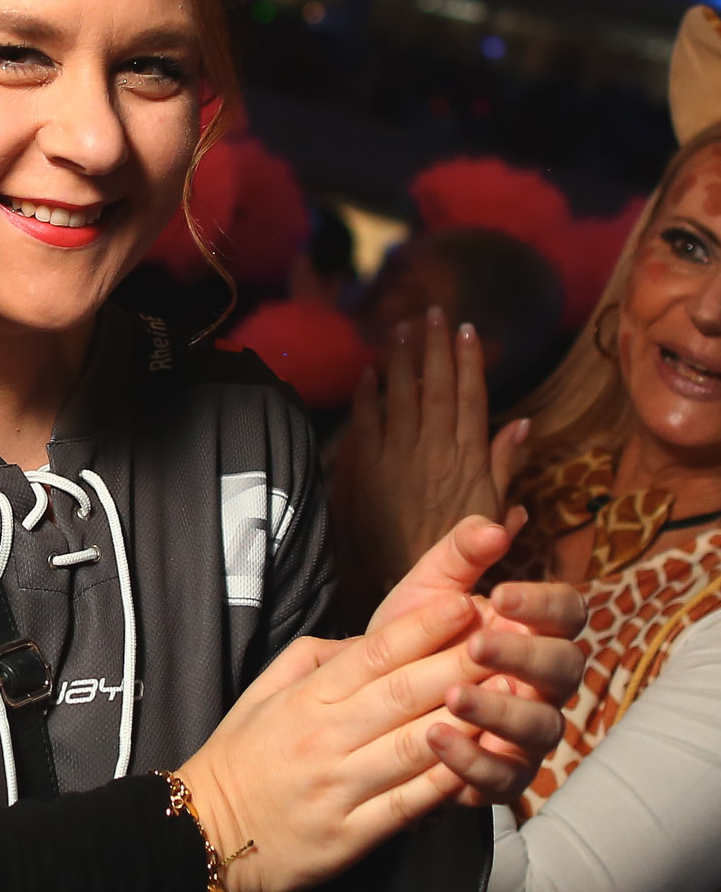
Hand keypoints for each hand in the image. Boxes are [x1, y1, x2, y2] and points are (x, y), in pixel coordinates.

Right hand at [180, 589, 552, 891]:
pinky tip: (484, 760)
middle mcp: (325, 738)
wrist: (204, 834)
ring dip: (469, 719)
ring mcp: (340, 787)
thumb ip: (315, 659)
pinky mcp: (353, 834)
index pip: (374, 655)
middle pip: (405, 694)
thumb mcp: (265, 692)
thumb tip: (367, 642)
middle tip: (510, 639)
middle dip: (463, 664)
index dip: (424, 628)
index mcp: (307, 700)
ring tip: (512, 693)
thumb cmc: (242, 758)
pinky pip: (410, 803)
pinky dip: (448, 781)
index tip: (466, 604)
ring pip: (415, 747)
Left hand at [339, 307, 530, 593]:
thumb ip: (506, 463)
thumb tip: (523, 423)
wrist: (416, 578)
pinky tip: (369, 372)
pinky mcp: (370, 469)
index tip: (468, 330)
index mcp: (468, 456)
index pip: (471, 397)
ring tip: (402, 328)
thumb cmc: (459, 545)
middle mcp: (436, 449)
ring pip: (403, 397)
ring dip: (403, 360)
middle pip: (437, 387)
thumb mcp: (493, 506)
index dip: (470, 361)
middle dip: (436, 347)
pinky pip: (368, 424)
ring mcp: (401, 457)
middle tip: (434, 313)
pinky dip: (369, 396)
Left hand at [372, 514, 585, 807]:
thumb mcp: (427, 590)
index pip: (568, 613)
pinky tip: (435, 738)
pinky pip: (503, 777)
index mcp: (535, 631)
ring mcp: (527, 734)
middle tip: (475, 645)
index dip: (543, 604)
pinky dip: (472, 760)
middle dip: (524, 656)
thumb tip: (497, 525)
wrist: (369, 701)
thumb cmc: (413, 638)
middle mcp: (543, 684)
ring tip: (451, 696)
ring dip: (499, 711)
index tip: (500, 595)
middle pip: (566, 669)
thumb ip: (460, 554)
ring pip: (541, 727)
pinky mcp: (502, 776)